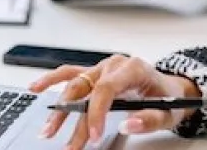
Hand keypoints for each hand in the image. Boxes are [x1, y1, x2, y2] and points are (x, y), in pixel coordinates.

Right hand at [29, 55, 200, 149]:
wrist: (170, 88)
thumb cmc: (167, 98)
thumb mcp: (167, 112)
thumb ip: (149, 118)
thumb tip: (128, 123)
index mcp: (132, 69)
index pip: (106, 89)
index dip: (96, 113)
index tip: (93, 136)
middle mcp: (114, 65)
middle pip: (86, 90)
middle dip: (75, 121)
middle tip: (69, 146)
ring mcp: (102, 68)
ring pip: (74, 83)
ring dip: (59, 107)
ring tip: (48, 129)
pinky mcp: (95, 74)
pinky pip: (70, 73)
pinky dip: (52, 80)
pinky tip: (36, 88)